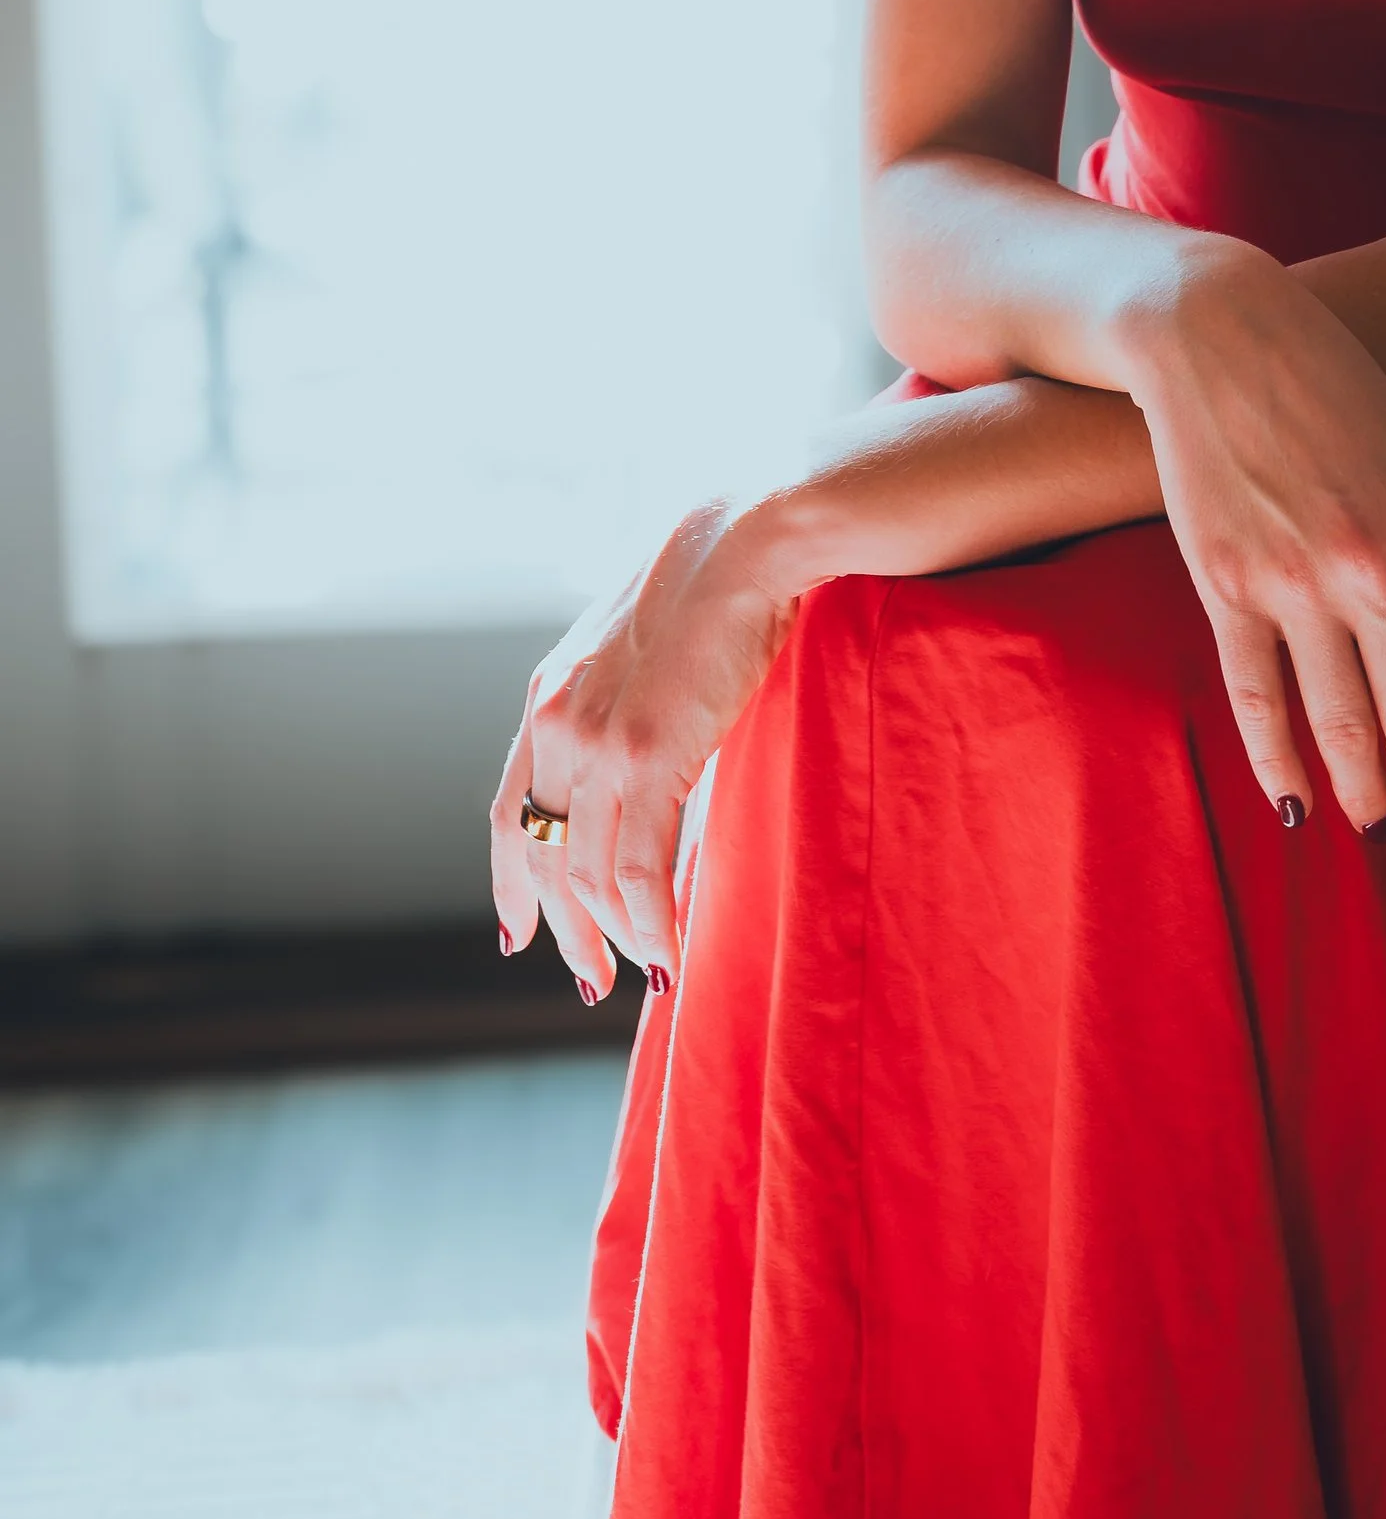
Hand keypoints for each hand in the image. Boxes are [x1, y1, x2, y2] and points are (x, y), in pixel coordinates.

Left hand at [488, 500, 795, 1000]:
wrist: (747, 539)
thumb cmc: (715, 584)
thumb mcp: (642, 647)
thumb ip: (624, 703)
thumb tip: (647, 757)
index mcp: (548, 695)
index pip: (506, 812)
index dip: (512, 883)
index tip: (519, 935)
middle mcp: (555, 722)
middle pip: (541, 858)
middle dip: (564, 931)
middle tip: (590, 980)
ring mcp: (595, 742)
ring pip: (589, 875)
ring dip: (615, 938)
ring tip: (646, 977)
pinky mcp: (646, 756)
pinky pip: (639, 869)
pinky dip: (652, 924)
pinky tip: (670, 952)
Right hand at [1121, 245, 1385, 864]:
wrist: (1224, 332)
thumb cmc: (1342, 396)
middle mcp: (1374, 566)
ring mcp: (1296, 577)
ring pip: (1341, 718)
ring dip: (1366, 790)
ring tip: (1384, 834)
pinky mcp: (1227, 579)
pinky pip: (1259, 694)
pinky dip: (1280, 758)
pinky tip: (1297, 802)